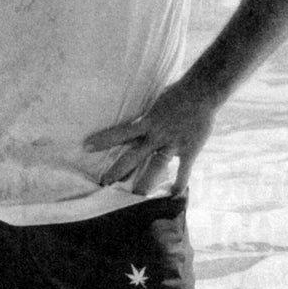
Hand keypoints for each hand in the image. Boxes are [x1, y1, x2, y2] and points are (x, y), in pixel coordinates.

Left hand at [84, 75, 216, 194]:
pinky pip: (184, 170)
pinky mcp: (189, 149)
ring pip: (155, 167)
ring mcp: (172, 144)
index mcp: (146, 122)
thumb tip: (139, 117)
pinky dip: (179, 183)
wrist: (202, 91)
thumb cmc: (179, 91)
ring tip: (134, 197)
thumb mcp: (157, 100)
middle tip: (104, 183)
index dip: (102, 140)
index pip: (119, 133)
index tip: (86, 147)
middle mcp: (156, 136)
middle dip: (118, 170)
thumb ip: (148, 113)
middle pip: (132, 156)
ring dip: (144, 183)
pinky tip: (174, 196)